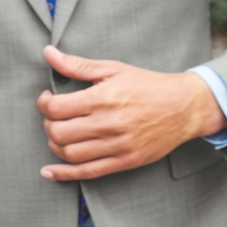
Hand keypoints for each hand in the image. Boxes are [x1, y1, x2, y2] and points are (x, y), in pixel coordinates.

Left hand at [36, 46, 226, 181]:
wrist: (184, 107)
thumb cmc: (146, 85)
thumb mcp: (112, 69)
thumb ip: (76, 65)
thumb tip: (48, 53)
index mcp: (102, 98)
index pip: (56, 108)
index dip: (43, 104)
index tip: (48, 99)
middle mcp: (108, 124)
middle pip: (58, 133)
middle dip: (48, 125)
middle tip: (54, 117)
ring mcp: (117, 145)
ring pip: (69, 154)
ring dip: (55, 146)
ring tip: (59, 135)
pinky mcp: (125, 161)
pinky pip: (88, 172)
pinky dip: (64, 174)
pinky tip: (49, 171)